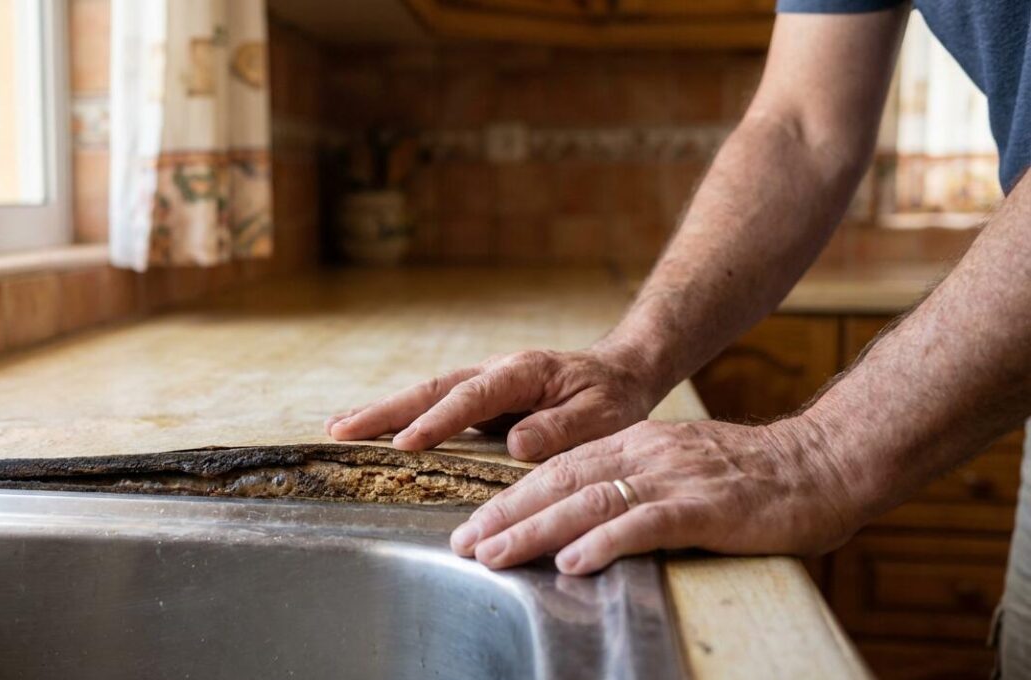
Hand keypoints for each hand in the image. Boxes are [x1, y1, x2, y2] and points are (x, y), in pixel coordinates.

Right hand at [325, 344, 667, 460]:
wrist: (617, 374)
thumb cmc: (612, 397)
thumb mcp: (603, 416)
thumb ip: (561, 429)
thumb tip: (516, 446)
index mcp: (522, 372)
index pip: (471, 397)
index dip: (437, 421)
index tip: (407, 444)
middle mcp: (493, 371)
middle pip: (431, 388)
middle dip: (386, 410)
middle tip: (342, 430)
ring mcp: (481, 383)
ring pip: (424, 394)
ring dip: (382, 411)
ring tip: (338, 429)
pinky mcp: (476, 400)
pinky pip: (432, 407)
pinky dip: (399, 417)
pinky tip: (369, 431)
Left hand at [450, 418, 860, 574]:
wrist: (822, 463)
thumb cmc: (750, 476)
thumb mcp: (677, 467)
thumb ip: (632, 484)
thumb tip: (581, 518)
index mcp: (636, 444)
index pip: (558, 469)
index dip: (512, 498)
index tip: (474, 525)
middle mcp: (647, 454)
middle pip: (560, 482)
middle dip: (506, 514)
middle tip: (464, 544)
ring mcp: (675, 478)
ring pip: (590, 501)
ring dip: (536, 530)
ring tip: (495, 554)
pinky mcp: (706, 506)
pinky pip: (646, 524)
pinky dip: (605, 542)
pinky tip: (573, 561)